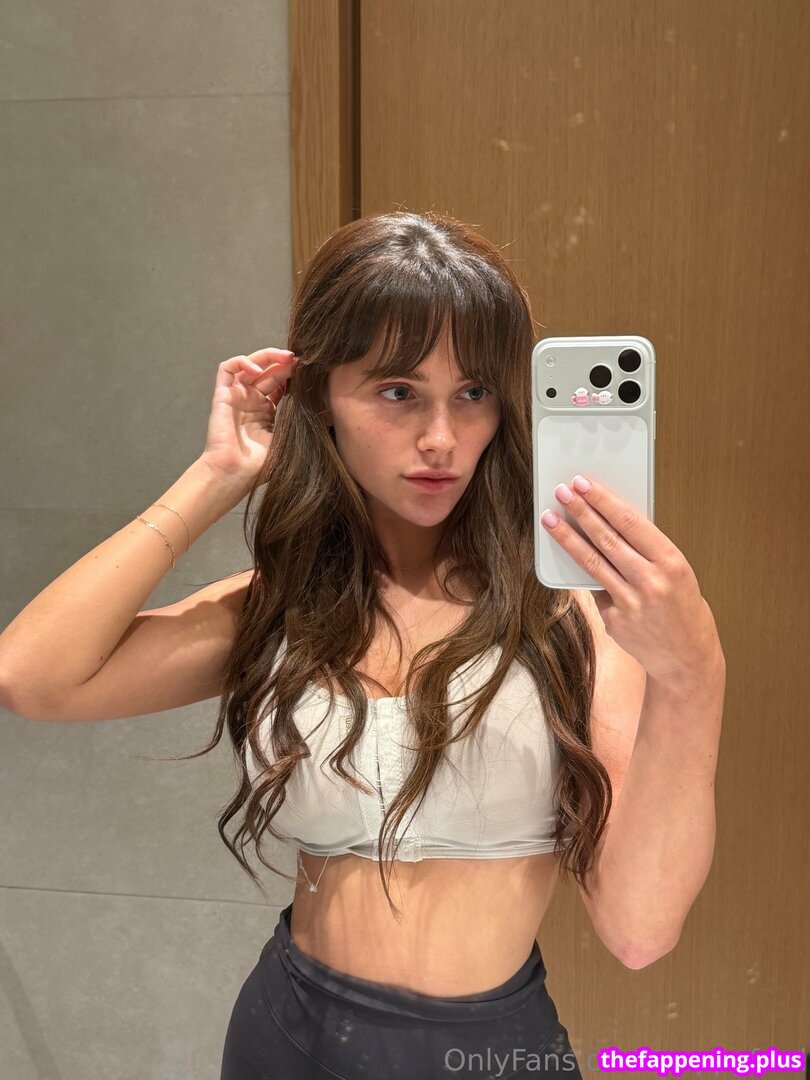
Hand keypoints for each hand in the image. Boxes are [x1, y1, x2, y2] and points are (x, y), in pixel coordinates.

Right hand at [199, 347, 297, 489]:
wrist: (235, 474)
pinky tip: (258, 369)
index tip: (310, 373)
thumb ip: (298, 421)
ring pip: (250, 364)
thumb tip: (324, 410)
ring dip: (268, 356)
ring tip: (286, 358)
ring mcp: (237, 396)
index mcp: (266, 411)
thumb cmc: (259, 465)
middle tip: (302, 362)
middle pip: (268, 371)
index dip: (293, 375)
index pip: (280, 384)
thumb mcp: (287, 439)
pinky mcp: (222, 395)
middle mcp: (251, 401)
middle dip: (285, 364)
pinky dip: (242, 361)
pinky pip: (227, 368)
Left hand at [541, 474, 724, 686]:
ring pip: (591, 563)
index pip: (631, 523)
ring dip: (567, 538)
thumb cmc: (683, 607)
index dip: (603, 501)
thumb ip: (647, 550)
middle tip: (561, 492)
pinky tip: (570, 557)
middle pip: (606, 539)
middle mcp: (651, 581)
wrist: (687, 659)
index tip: (584, 483)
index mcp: (671, 562)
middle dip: (581, 512)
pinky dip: (582, 573)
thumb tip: (608, 521)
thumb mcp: (676, 572)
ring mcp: (630, 603)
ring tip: (550, 519)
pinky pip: (594, 590)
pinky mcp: (614, 621)